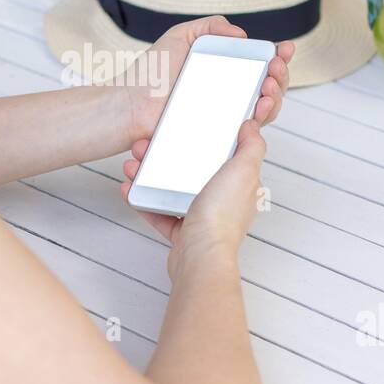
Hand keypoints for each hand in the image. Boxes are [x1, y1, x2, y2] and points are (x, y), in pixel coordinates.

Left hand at [121, 16, 294, 145]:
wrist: (131, 103)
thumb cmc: (152, 72)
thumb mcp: (181, 36)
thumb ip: (211, 26)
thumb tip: (242, 34)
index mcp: (223, 70)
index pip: (259, 64)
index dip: (278, 57)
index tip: (285, 47)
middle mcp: (228, 94)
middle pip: (270, 87)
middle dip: (282, 75)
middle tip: (277, 66)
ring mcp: (225, 116)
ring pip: (265, 109)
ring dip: (278, 95)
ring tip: (271, 84)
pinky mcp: (219, 136)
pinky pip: (247, 131)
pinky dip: (262, 117)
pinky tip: (262, 104)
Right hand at [121, 120, 266, 281]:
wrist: (200, 257)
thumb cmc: (222, 218)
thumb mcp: (244, 170)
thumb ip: (251, 146)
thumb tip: (251, 127)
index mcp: (240, 186)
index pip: (222, 156)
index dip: (201, 140)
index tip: (182, 130)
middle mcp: (223, 202)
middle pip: (192, 171)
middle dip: (167, 157)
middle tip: (147, 147)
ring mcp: (202, 217)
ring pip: (172, 191)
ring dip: (150, 177)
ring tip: (133, 166)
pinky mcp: (182, 233)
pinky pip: (160, 212)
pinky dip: (144, 201)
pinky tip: (131, 189)